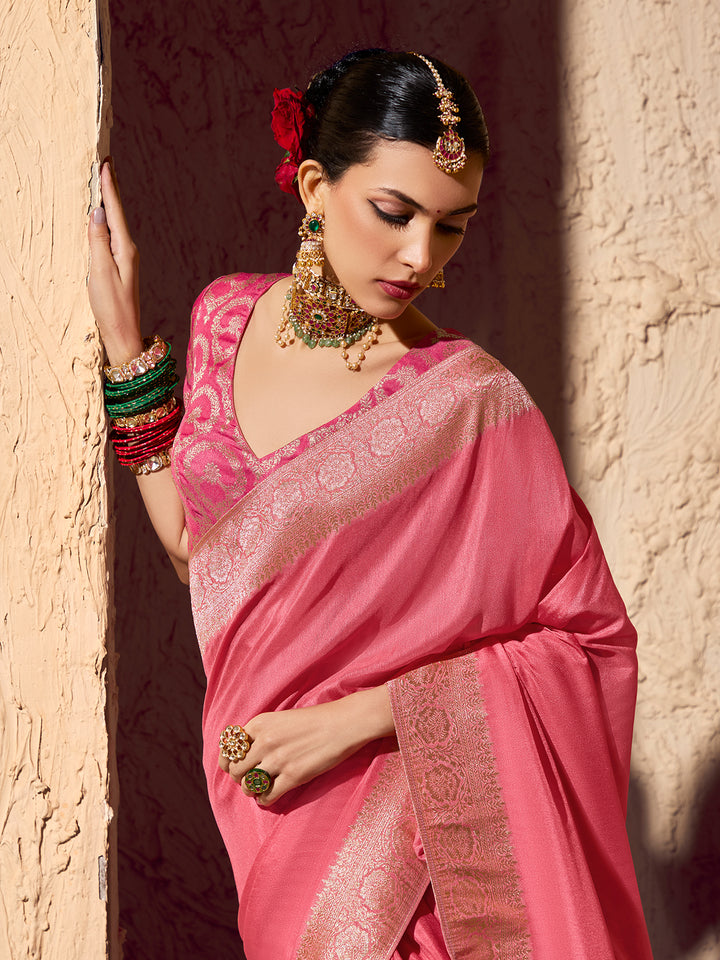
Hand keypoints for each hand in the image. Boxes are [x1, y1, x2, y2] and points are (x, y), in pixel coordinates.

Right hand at [88, 159, 142, 363]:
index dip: (109, 186)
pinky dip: (108, 219)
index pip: (115, 210)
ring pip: (116, 222)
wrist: (123, 335)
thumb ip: (98, 241)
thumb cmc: (111, 308)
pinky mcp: (120, 267)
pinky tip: (104, 216)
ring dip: (110, 201)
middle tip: (106, 162)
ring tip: (104, 181)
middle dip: (111, 188)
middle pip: (118, 212)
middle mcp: (128, 250)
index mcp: (125, 248)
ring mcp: (125, 259)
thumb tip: (98, 212)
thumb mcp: (101, 273)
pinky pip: (112, 235)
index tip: (106, 163)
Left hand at [218, 686, 394, 806]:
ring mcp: (278, 759)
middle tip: (250, 779)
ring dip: (252, 790)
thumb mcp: (282, 719)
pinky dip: (265, 800)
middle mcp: (264, 741)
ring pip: (248, 785)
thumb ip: (261, 733)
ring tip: (260, 788)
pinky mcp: (293, 776)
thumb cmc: (315, 720)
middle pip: (236, 769)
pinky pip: (267, 796)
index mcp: (260, 723)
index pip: (229, 748)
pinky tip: (270, 797)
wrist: (344, 723)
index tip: (232, 767)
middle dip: (240, 777)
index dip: (227, 761)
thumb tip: (244, 754)